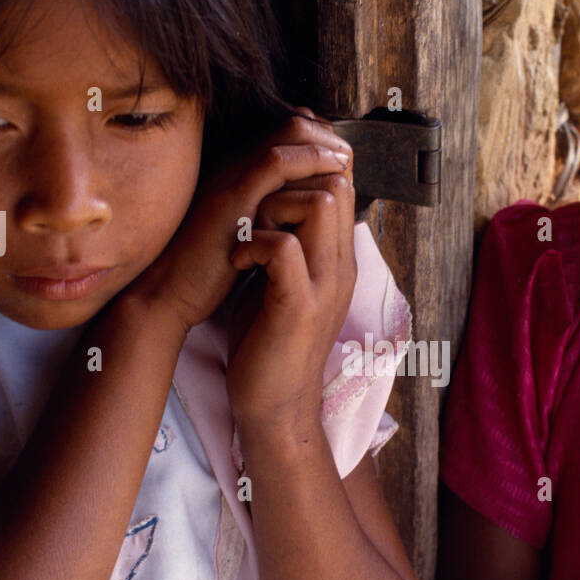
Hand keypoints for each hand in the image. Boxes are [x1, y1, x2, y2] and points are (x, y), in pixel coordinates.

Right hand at [128, 108, 352, 337]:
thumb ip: (266, 218)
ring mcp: (233, 180)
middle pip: (291, 126)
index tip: (342, 160)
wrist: (167, 296)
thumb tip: (302, 218)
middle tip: (349, 156)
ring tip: (346, 160)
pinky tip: (332, 171)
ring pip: (288, 135)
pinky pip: (275, 163)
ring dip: (325, 143)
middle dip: (327, 135)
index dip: (319, 141)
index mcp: (238, 177)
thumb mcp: (244, 237)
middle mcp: (234, 169)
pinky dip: (310, 160)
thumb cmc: (205, 275)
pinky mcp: (232, 199)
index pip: (285, 136)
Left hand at [224, 108, 357, 433]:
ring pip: (318, 203)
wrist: (273, 405)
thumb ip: (292, 246)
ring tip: (251, 236)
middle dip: (290, 181)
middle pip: (336, 182)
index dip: (302, 173)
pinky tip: (239, 261)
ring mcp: (323, 285)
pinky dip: (254, 242)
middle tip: (258, 213)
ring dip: (274, 206)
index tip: (266, 197)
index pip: (341, 183)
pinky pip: (284, 247)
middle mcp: (338, 266)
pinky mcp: (298, 306)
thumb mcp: (287, 283)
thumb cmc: (269, 342)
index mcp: (337, 259)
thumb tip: (276, 208)